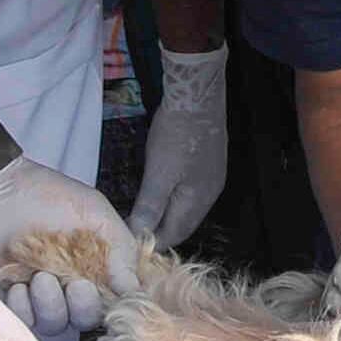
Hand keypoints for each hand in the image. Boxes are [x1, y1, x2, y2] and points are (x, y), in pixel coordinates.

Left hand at [0, 154, 140, 340]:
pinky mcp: (8, 300)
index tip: (114, 295)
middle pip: (86, 319)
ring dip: (52, 304)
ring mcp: (38, 294)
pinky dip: (24, 306)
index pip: (112, 299)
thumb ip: (121, 250)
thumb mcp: (96, 214)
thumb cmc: (45, 196)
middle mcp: (67, 284)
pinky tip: (17, 283)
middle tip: (75, 285)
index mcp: (92, 266)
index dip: (115, 304)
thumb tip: (135, 290)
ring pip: (56, 324)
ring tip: (39, 277)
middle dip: (84, 307)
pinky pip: (24, 321)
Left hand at [125, 44, 231, 246]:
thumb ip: (150, 207)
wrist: (196, 95)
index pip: (175, 235)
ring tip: (144, 218)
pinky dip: (174, 201)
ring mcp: (211, 178)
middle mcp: (209, 194)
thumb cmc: (176, 135)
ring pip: (187, 209)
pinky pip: (191, 194)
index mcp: (198, 201)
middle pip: (183, 224)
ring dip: (167, 217)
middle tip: (134, 233)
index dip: (153, 243)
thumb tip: (138, 234)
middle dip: (161, 232)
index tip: (129, 245)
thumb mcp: (158, 174)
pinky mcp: (208, 164)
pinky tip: (162, 194)